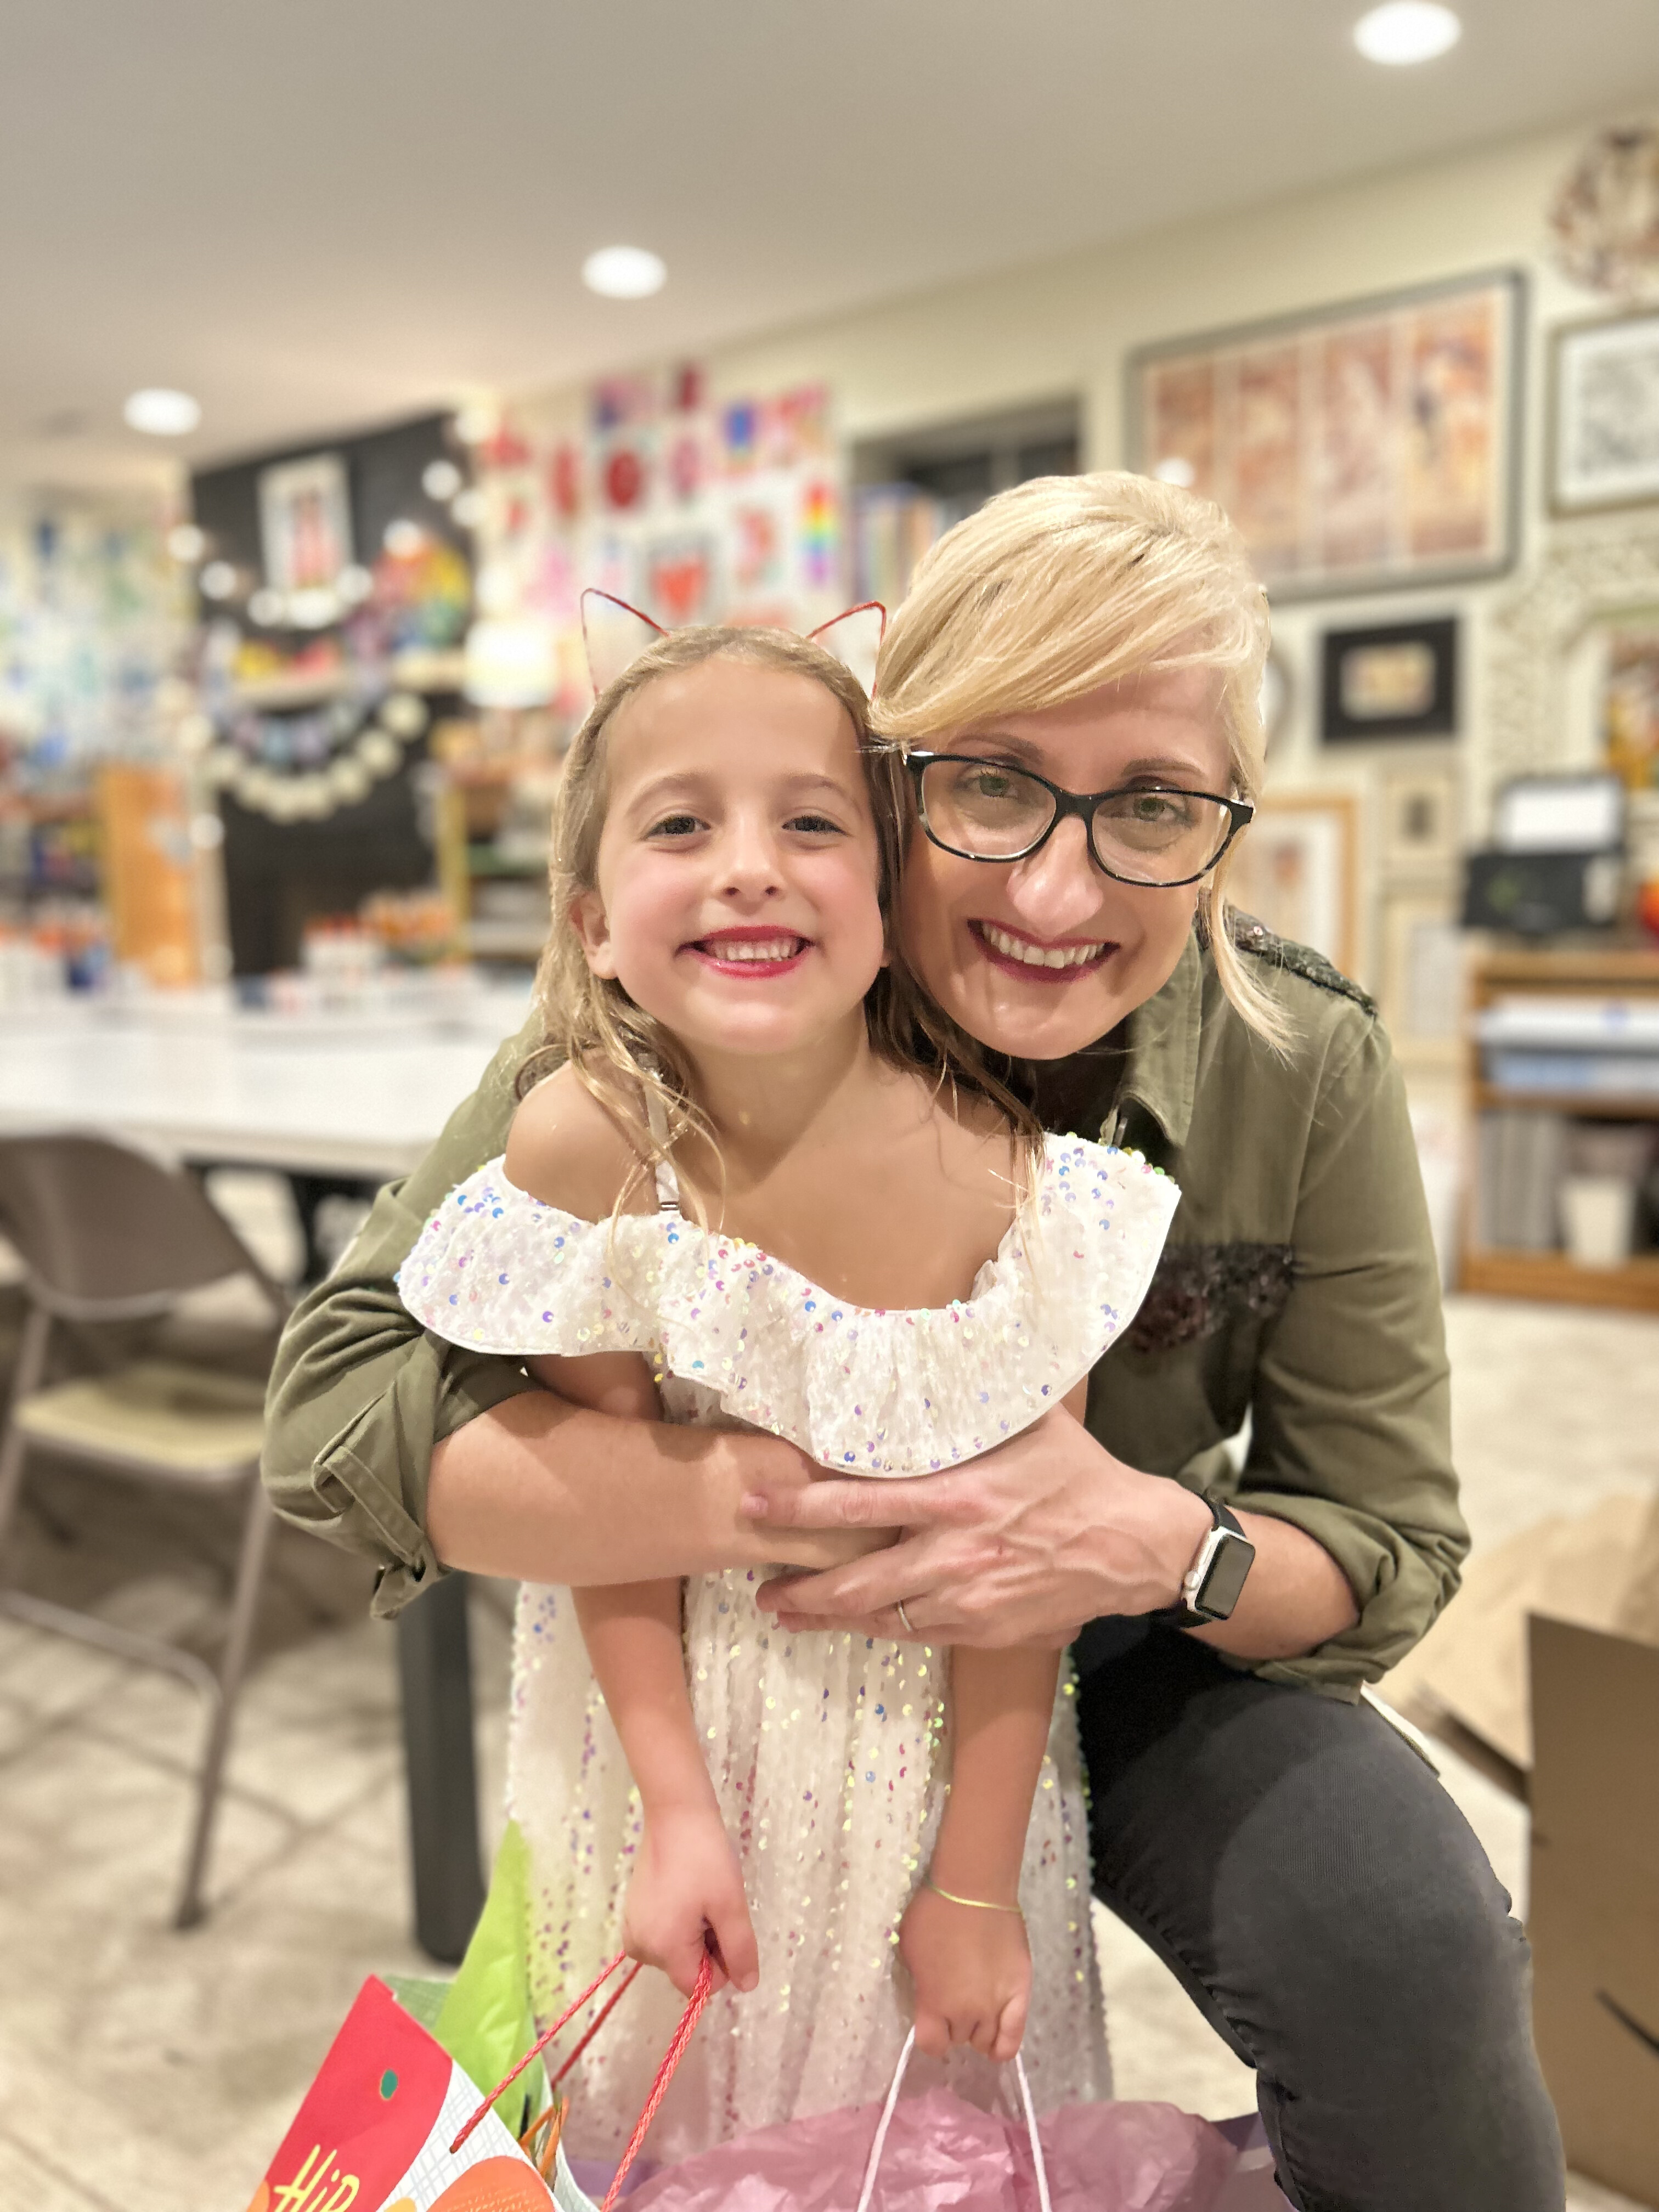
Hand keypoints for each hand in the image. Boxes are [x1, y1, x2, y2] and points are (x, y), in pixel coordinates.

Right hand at [623, 1803, 758, 1997]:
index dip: (722, 1960)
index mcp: (663, 1950)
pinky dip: (678, 1923)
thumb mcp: (731, 1906)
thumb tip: (746, 1986)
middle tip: (711, 1903)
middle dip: (706, 1944)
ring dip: (694, 1932)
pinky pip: (662, 1937)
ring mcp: (632, 1930)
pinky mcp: (631, 1914)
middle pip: (688, 1969)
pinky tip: (683, 1891)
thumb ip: (740, 1951)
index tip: (724, 1923)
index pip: (701, 1985)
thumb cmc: (706, 1859)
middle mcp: (640, 1948)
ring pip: (677, 1953)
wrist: (675, 1814)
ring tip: (697, 1895)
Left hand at [746, 1409, 1209, 1648]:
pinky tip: (850, 1624)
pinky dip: (876, 1629)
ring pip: (879, 1616)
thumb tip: (918, 1356)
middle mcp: (955, 1552)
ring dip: (826, 1616)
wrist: (1133, 1545)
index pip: (860, 1502)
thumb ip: (966, 1404)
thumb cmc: (1076, 1475)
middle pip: (857, 1578)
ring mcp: (968, 1598)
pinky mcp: (983, 1629)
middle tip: (757, 1585)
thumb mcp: (1024, 1422)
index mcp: (958, 1494)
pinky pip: (915, 1634)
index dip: (800, 1505)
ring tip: (785, 1610)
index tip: (756, 1501)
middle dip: (800, 1585)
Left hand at [899, 1885, 1030, 2061]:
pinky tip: (997, 2043)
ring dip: (978, 2028)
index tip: (932, 2023)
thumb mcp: (910, 1951)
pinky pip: (1014, 2036)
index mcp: (933, 2003)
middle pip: (959, 2039)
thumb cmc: (934, 1913)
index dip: (931, 2037)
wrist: (974, 1888)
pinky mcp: (1021, 1992)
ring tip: (976, 2011)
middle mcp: (965, 2013)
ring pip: (986, 2038)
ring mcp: (996, 2004)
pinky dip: (1004, 2045)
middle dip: (954, 2024)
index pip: (932, 2045)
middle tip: (955, 1999)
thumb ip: (921, 1985)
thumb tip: (930, 1998)